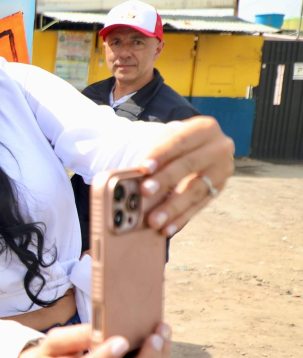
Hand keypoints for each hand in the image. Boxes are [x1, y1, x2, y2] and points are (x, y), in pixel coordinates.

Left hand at [139, 116, 233, 236]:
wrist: (198, 148)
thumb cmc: (175, 144)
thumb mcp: (167, 140)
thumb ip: (155, 154)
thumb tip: (133, 175)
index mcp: (204, 128)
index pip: (179, 141)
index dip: (161, 154)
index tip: (143, 168)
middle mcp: (219, 147)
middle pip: (189, 165)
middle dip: (165, 180)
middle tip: (144, 192)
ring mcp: (223, 170)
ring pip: (196, 190)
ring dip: (173, 207)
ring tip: (154, 220)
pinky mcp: (220, 190)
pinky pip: (199, 207)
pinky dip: (181, 218)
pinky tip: (167, 229)